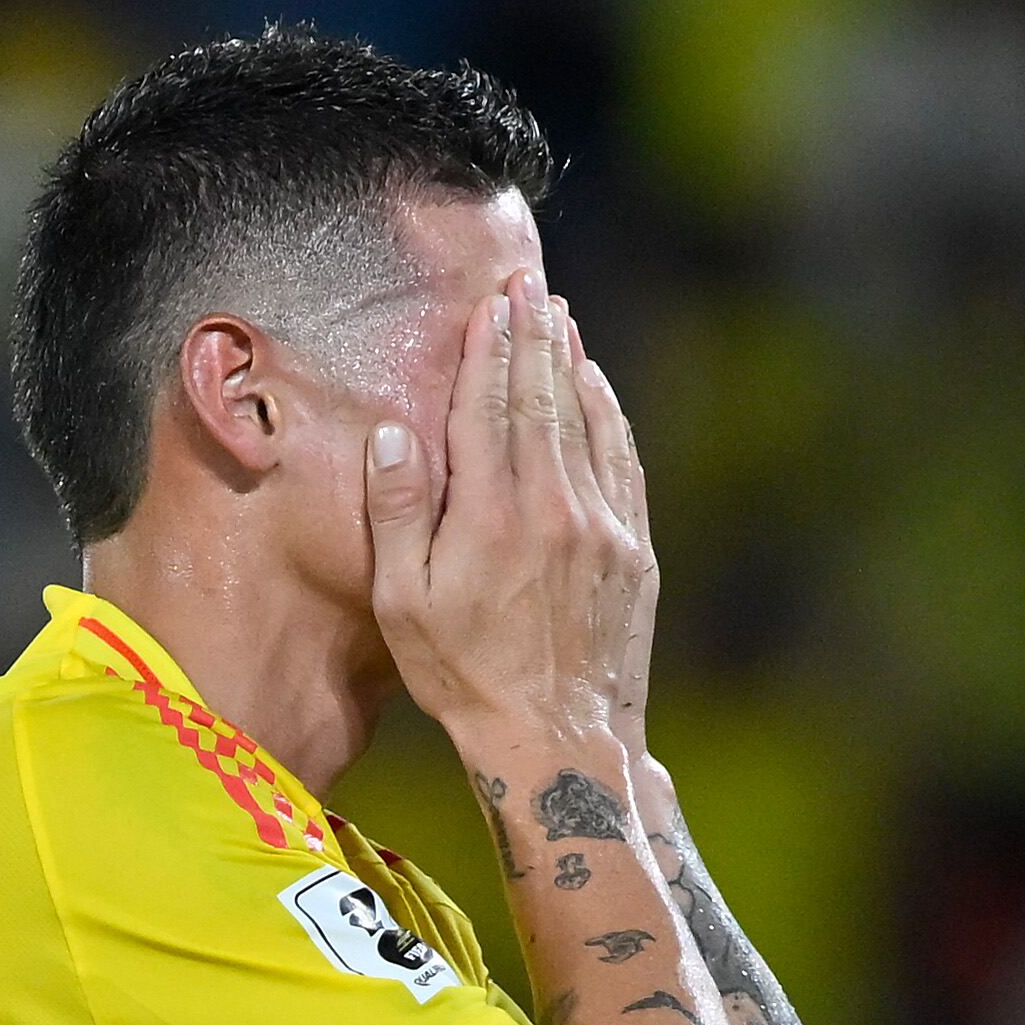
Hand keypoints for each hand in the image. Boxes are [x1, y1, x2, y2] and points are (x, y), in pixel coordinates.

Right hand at [365, 272, 658, 753]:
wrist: (558, 740)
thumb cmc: (465, 677)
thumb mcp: (404, 604)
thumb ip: (397, 514)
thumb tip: (391, 437)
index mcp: (491, 516)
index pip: (488, 407)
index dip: (489, 348)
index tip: (492, 301)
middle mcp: (553, 508)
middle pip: (542, 399)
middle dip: (532, 336)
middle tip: (530, 284)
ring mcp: (602, 527)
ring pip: (587, 422)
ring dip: (571, 365)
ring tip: (559, 318)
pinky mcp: (633, 551)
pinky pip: (621, 462)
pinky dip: (608, 417)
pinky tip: (597, 389)